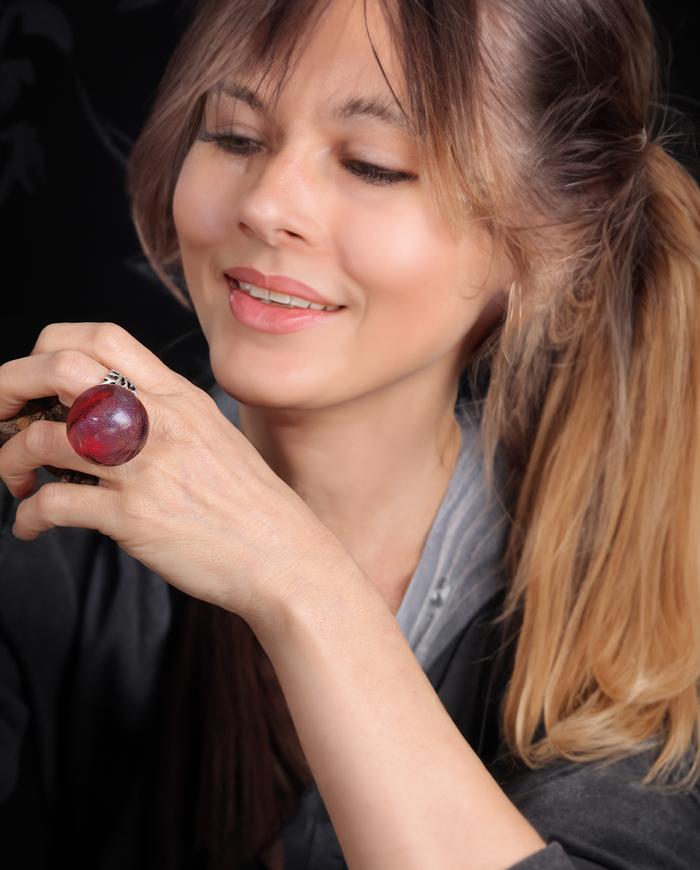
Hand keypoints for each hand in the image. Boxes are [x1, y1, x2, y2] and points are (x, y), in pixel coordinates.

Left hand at [0, 322, 349, 626]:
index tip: (37, 378)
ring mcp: (144, 467)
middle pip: (60, 367)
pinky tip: (32, 525)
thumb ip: (165, 415)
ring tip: (16, 479)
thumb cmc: (251, 502)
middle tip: (1, 414)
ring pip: (44, 437)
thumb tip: (106, 415)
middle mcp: (159, 421)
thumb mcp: (214, 436)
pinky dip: (28, 515)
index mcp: (179, 396)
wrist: (285, 556)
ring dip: (11, 457)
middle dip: (10, 384)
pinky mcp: (133, 517)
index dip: (51, 345)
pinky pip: (54, 503)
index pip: (103, 337)